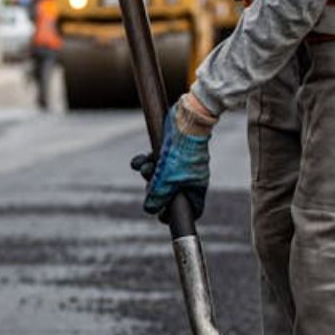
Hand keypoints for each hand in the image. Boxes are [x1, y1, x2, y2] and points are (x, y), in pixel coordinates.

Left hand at [130, 99, 212, 219]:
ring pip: (159, 176)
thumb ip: (158, 196)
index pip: (189, 209)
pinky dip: (145, 161)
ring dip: (148, 172)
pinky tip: (139, 159)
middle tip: (149, 183)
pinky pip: (155, 161)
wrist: (188, 118)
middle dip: (155, 189)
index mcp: (195, 187)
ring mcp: (179, 163)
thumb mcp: (167, 178)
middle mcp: (188, 177)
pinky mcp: (170, 150)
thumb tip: (150, 209)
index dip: (174, 215)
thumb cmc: (182, 151)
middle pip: (169, 193)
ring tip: (146, 166)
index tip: (161, 216)